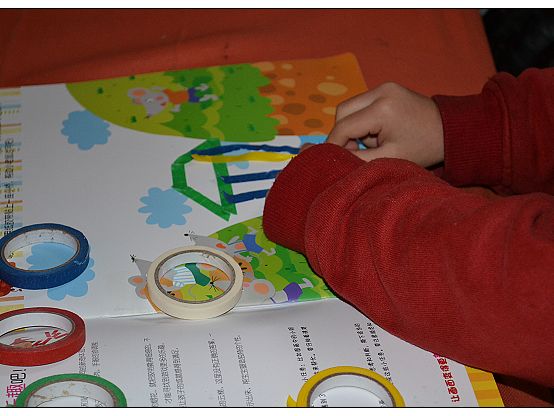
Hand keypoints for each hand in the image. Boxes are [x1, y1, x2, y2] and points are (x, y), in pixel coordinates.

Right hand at [326, 82, 444, 166]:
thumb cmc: (422, 149)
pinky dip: (361, 119)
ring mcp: (384, 86)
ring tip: (368, 143)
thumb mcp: (388, 159)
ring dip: (351, 126)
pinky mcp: (387, 87)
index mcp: (382, 109)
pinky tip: (375, 133)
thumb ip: (355, 158)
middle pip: (342, 112)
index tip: (336, 160)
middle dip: (343, 134)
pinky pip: (361, 104)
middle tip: (356, 150)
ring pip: (349, 107)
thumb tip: (328, 154)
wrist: (452, 131)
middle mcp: (381, 91)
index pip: (343, 127)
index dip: (334, 145)